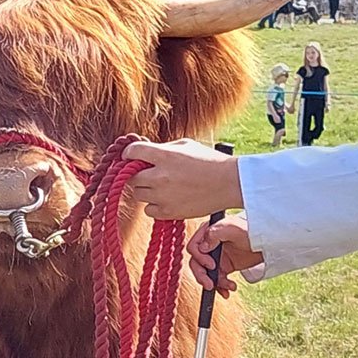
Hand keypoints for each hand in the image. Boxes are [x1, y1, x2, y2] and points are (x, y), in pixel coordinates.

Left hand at [123, 139, 243, 219]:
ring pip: (138, 194)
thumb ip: (162, 148)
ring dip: (145, 190)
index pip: (132, 152)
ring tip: (162, 187)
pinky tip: (167, 199)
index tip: (129, 157)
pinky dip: (154, 206)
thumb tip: (144, 153)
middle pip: (131, 177)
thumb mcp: (186, 145)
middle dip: (137, 174)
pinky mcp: (168, 212)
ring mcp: (162, 196)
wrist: (229, 183)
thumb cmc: (209, 161)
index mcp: (164, 155)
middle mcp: (159, 176)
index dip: (128, 154)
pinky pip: (148, 210)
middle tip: (148, 173)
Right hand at [188, 216, 263, 294]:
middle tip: (210, 284)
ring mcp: (217, 257)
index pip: (194, 247)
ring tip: (227, 287)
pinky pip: (217, 279)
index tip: (212, 265)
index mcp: (208, 233)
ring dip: (214, 283)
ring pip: (206, 274)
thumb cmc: (252, 229)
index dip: (200, 258)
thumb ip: (214, 234)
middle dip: (202, 276)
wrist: (268, 240)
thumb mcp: (232, 228)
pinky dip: (221, 286)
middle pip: (196, 263)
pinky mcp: (225, 266)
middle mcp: (210, 245)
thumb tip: (202, 248)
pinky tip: (229, 289)